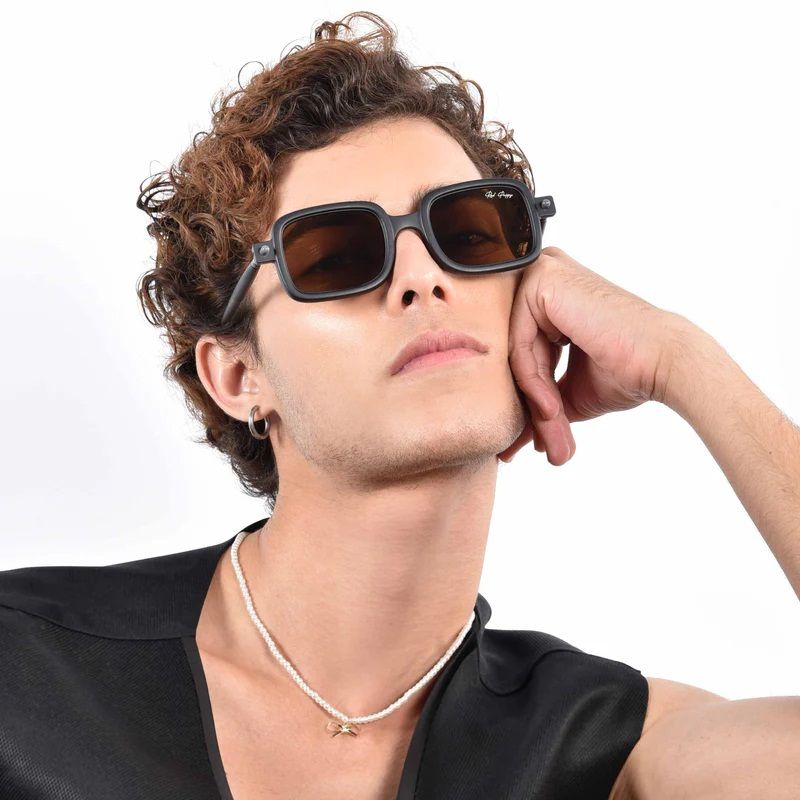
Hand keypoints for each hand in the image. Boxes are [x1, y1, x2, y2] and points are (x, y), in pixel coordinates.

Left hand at [498, 245, 689, 464]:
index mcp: (551, 295)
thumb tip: (512, 443)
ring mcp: (541, 273)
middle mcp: (543, 276)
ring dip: (532, 397)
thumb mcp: (567, 392)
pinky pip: (518, 342)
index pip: (520, 350)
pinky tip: (551, 405)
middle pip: (514, 351)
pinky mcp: (541, 280)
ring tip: (552, 424)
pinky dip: (531, 380)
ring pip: (514, 351)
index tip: (528, 438)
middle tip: (537, 441)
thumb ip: (537, 403)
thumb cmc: (625, 374)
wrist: (663, 362)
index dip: (526, 397)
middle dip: (527, 402)